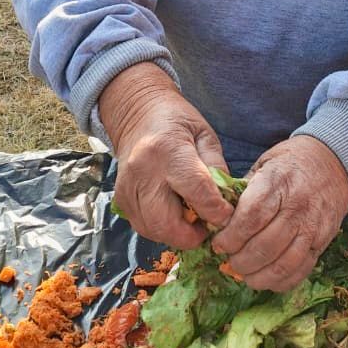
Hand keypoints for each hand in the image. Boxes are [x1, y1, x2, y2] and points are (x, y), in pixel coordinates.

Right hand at [101, 63, 233, 249]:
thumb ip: (217, 168)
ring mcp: (128, 188)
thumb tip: (226, 202)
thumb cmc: (176, 121)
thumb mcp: (205, 135)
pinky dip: (162, 228)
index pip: (196, 192)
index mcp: (168, 150)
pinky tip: (174, 214)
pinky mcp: (120, 199)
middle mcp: (143, 172)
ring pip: (153, 230)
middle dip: (192, 236)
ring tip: (191, 219)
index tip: (227, 217)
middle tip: (207, 227)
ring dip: (176, 234)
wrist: (137, 112)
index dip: (216, 212)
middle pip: (167, 223)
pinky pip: (143, 226)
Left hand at [212, 136, 347, 290]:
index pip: (252, 217)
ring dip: (259, 276)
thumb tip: (214, 218)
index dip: (231, 236)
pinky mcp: (324, 241)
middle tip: (229, 260)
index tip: (219, 243)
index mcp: (278, 182)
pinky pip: (302, 270)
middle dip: (241, 260)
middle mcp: (298, 206)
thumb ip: (241, 191)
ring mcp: (313, 226)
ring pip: (284, 263)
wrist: (333, 163)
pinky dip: (281, 282)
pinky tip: (265, 279)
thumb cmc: (289, 164)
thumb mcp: (262, 165)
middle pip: (266, 245)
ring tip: (244, 273)